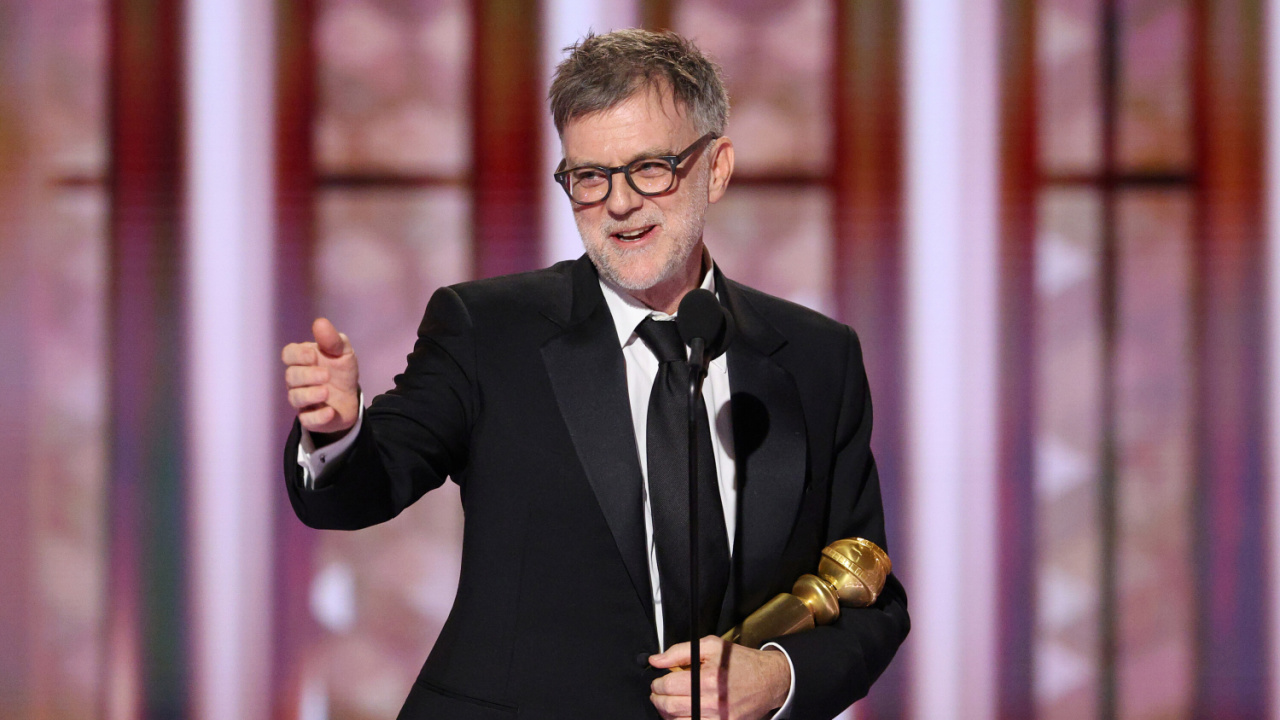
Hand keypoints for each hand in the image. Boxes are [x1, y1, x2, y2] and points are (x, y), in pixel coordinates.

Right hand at [281, 317, 360, 437]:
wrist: (350, 398)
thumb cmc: (341, 370)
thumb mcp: (343, 352)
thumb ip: (332, 339)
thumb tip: (319, 322)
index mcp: (302, 360)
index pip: (288, 354)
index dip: (297, 355)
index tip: (314, 356)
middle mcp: (297, 379)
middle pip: (291, 376)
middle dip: (307, 375)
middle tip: (326, 375)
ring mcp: (302, 399)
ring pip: (295, 398)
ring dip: (310, 394)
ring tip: (327, 392)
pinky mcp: (310, 418)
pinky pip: (307, 420)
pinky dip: (318, 416)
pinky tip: (330, 411)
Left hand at [649, 636, 790, 718]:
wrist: (769, 680)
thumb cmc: (741, 662)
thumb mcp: (711, 646)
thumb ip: (679, 652)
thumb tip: (655, 660)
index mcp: (708, 679)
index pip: (669, 685)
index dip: (657, 683)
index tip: (657, 681)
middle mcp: (713, 702)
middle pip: (670, 707)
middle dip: (658, 699)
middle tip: (658, 693)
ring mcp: (719, 718)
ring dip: (668, 713)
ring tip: (670, 702)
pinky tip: (685, 712)